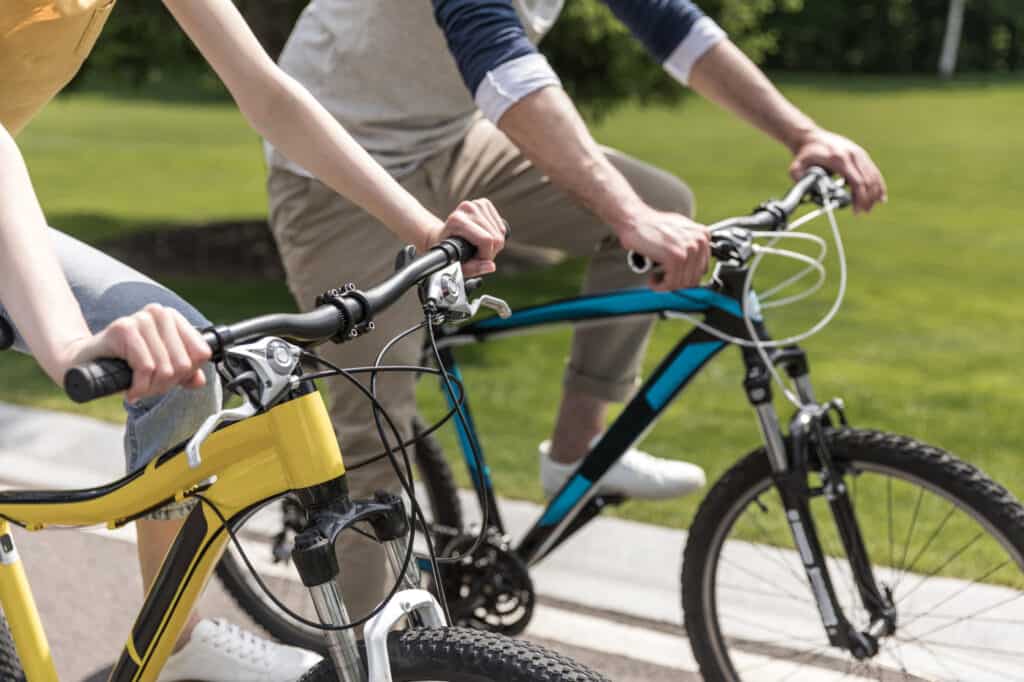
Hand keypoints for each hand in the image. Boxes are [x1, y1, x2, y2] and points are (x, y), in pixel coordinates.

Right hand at [60, 304, 211, 402]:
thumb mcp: (160, 369)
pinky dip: (139, 386)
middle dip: (166, 383)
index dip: (186, 373)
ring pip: (165, 368)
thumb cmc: (124, 365)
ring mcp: (141, 318)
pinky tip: (131, 389)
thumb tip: (200, 381)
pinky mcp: (123, 328)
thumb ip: (184, 373)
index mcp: (173, 318)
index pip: (200, 353)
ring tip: (137, 386)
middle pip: (183, 363)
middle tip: (148, 385)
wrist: (81, 364)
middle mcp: (159, 313)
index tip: (167, 379)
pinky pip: (146, 367)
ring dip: (150, 387)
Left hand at [425, 199, 507, 277]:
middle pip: (496, 237)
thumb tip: (491, 266)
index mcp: (456, 220)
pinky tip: (484, 236)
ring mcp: (476, 204)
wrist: (442, 235)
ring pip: (500, 232)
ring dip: (494, 244)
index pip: (486, 240)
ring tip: (479, 245)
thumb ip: (473, 268)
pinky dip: (496, 235)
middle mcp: (467, 208)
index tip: (478, 259)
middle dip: (490, 250)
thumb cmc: (449, 250)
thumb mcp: (457, 264)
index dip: (486, 255)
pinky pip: (501, 226)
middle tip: (478, 253)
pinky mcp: (484, 203)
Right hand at [617, 207, 709, 291]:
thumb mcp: (679, 232)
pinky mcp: (676, 257)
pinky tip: (653, 280)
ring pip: (682, 283)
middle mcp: (699, 241)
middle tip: (662, 281)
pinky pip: (671, 283)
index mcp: (703, 235)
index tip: (673, 278)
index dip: (684, 277)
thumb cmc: (651, 227)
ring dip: (666, 286)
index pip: (701, 270)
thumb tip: (692, 269)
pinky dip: (660, 286)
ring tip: (656, 280)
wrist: (634, 220)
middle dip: (676, 283)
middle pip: (694, 278)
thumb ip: (690, 247)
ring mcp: (689, 249)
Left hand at [790, 128, 886, 212]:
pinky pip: (873, 170)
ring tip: (870, 207)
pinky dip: (878, 183)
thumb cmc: (804, 154)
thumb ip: (799, 179)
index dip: (859, 198)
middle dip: (868, 199)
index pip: (856, 181)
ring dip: (875, 193)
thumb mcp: (797, 167)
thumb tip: (805, 191)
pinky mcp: (861, 153)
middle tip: (864, 212)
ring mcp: (858, 153)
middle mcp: (852, 155)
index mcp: (839, 159)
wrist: (810, 137)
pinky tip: (881, 196)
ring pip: (873, 175)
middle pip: (867, 180)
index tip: (857, 211)